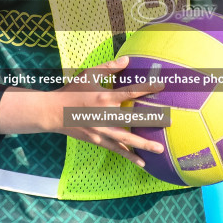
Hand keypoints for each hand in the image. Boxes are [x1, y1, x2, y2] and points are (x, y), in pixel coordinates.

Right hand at [38, 55, 166, 167]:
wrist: (52, 112)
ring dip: (144, 145)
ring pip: (127, 139)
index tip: (162, 85)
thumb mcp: (89, 74)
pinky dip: (129, 156)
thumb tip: (127, 60)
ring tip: (160, 149)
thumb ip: (109, 67)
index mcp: (105, 96)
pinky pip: (117, 148)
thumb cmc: (72, 90)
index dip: (147, 88)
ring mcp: (102, 130)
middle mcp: (105, 114)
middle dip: (152, 120)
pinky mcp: (98, 140)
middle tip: (170, 122)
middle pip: (133, 119)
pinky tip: (142, 162)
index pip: (131, 92)